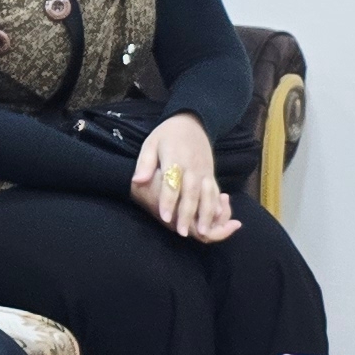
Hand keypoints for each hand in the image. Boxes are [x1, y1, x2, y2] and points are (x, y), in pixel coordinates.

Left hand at [132, 113, 236, 242]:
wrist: (192, 121)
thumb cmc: (167, 134)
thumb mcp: (151, 142)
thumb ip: (145, 163)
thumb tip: (137, 181)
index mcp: (175, 158)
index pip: (172, 182)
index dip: (168, 200)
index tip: (165, 217)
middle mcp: (192, 166)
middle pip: (191, 193)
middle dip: (187, 214)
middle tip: (181, 232)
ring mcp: (204, 171)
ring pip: (207, 195)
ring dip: (206, 214)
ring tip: (202, 232)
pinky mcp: (211, 174)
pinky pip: (215, 192)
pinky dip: (218, 206)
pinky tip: (218, 219)